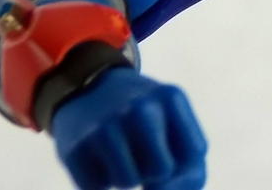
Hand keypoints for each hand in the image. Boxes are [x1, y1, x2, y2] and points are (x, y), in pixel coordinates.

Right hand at [52, 67, 206, 189]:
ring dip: (127, 177)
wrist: (89, 90)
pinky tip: (98, 154)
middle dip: (155, 171)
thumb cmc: (146, 120)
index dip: (184, 159)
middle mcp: (139, 107)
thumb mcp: (177, 127)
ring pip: (128, 182)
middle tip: (143, 151)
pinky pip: (95, 187)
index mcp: (171, 97)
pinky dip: (99, 180)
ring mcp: (104, 126)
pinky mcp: (75, 148)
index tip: (171, 145)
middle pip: (162, 170)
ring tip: (122, 153)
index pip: (196, 150)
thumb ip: (191, 172)